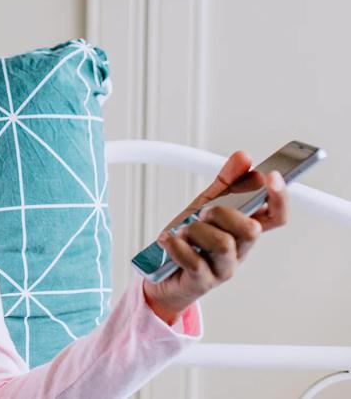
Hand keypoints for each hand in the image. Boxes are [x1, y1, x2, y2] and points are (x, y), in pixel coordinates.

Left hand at [142, 150, 289, 323]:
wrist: (159, 273)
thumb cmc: (187, 241)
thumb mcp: (203, 206)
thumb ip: (225, 182)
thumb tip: (245, 157)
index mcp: (243, 231)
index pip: (275, 217)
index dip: (279, 198)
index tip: (273, 176)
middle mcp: (239, 251)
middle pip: (251, 230)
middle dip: (223, 213)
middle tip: (204, 213)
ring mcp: (223, 268)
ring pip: (223, 244)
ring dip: (196, 230)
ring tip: (182, 231)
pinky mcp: (203, 282)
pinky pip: (195, 262)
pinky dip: (177, 246)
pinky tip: (168, 241)